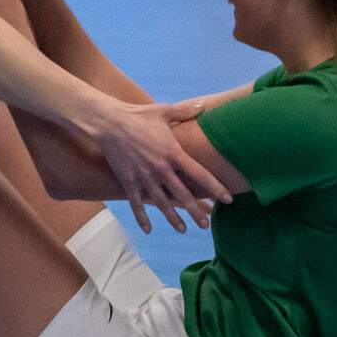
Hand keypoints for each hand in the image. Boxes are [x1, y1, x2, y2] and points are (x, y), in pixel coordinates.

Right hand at [91, 98, 229, 233]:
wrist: (109, 122)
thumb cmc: (138, 115)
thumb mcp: (164, 111)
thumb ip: (185, 112)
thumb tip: (203, 106)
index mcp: (173, 152)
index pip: (200, 174)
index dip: (215, 188)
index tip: (228, 199)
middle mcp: (161, 168)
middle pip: (183, 195)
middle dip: (196, 211)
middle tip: (206, 225)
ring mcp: (144, 177)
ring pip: (162, 203)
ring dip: (173, 218)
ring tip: (183, 230)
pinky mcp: (128, 181)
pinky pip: (136, 204)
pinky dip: (142, 218)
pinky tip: (149, 230)